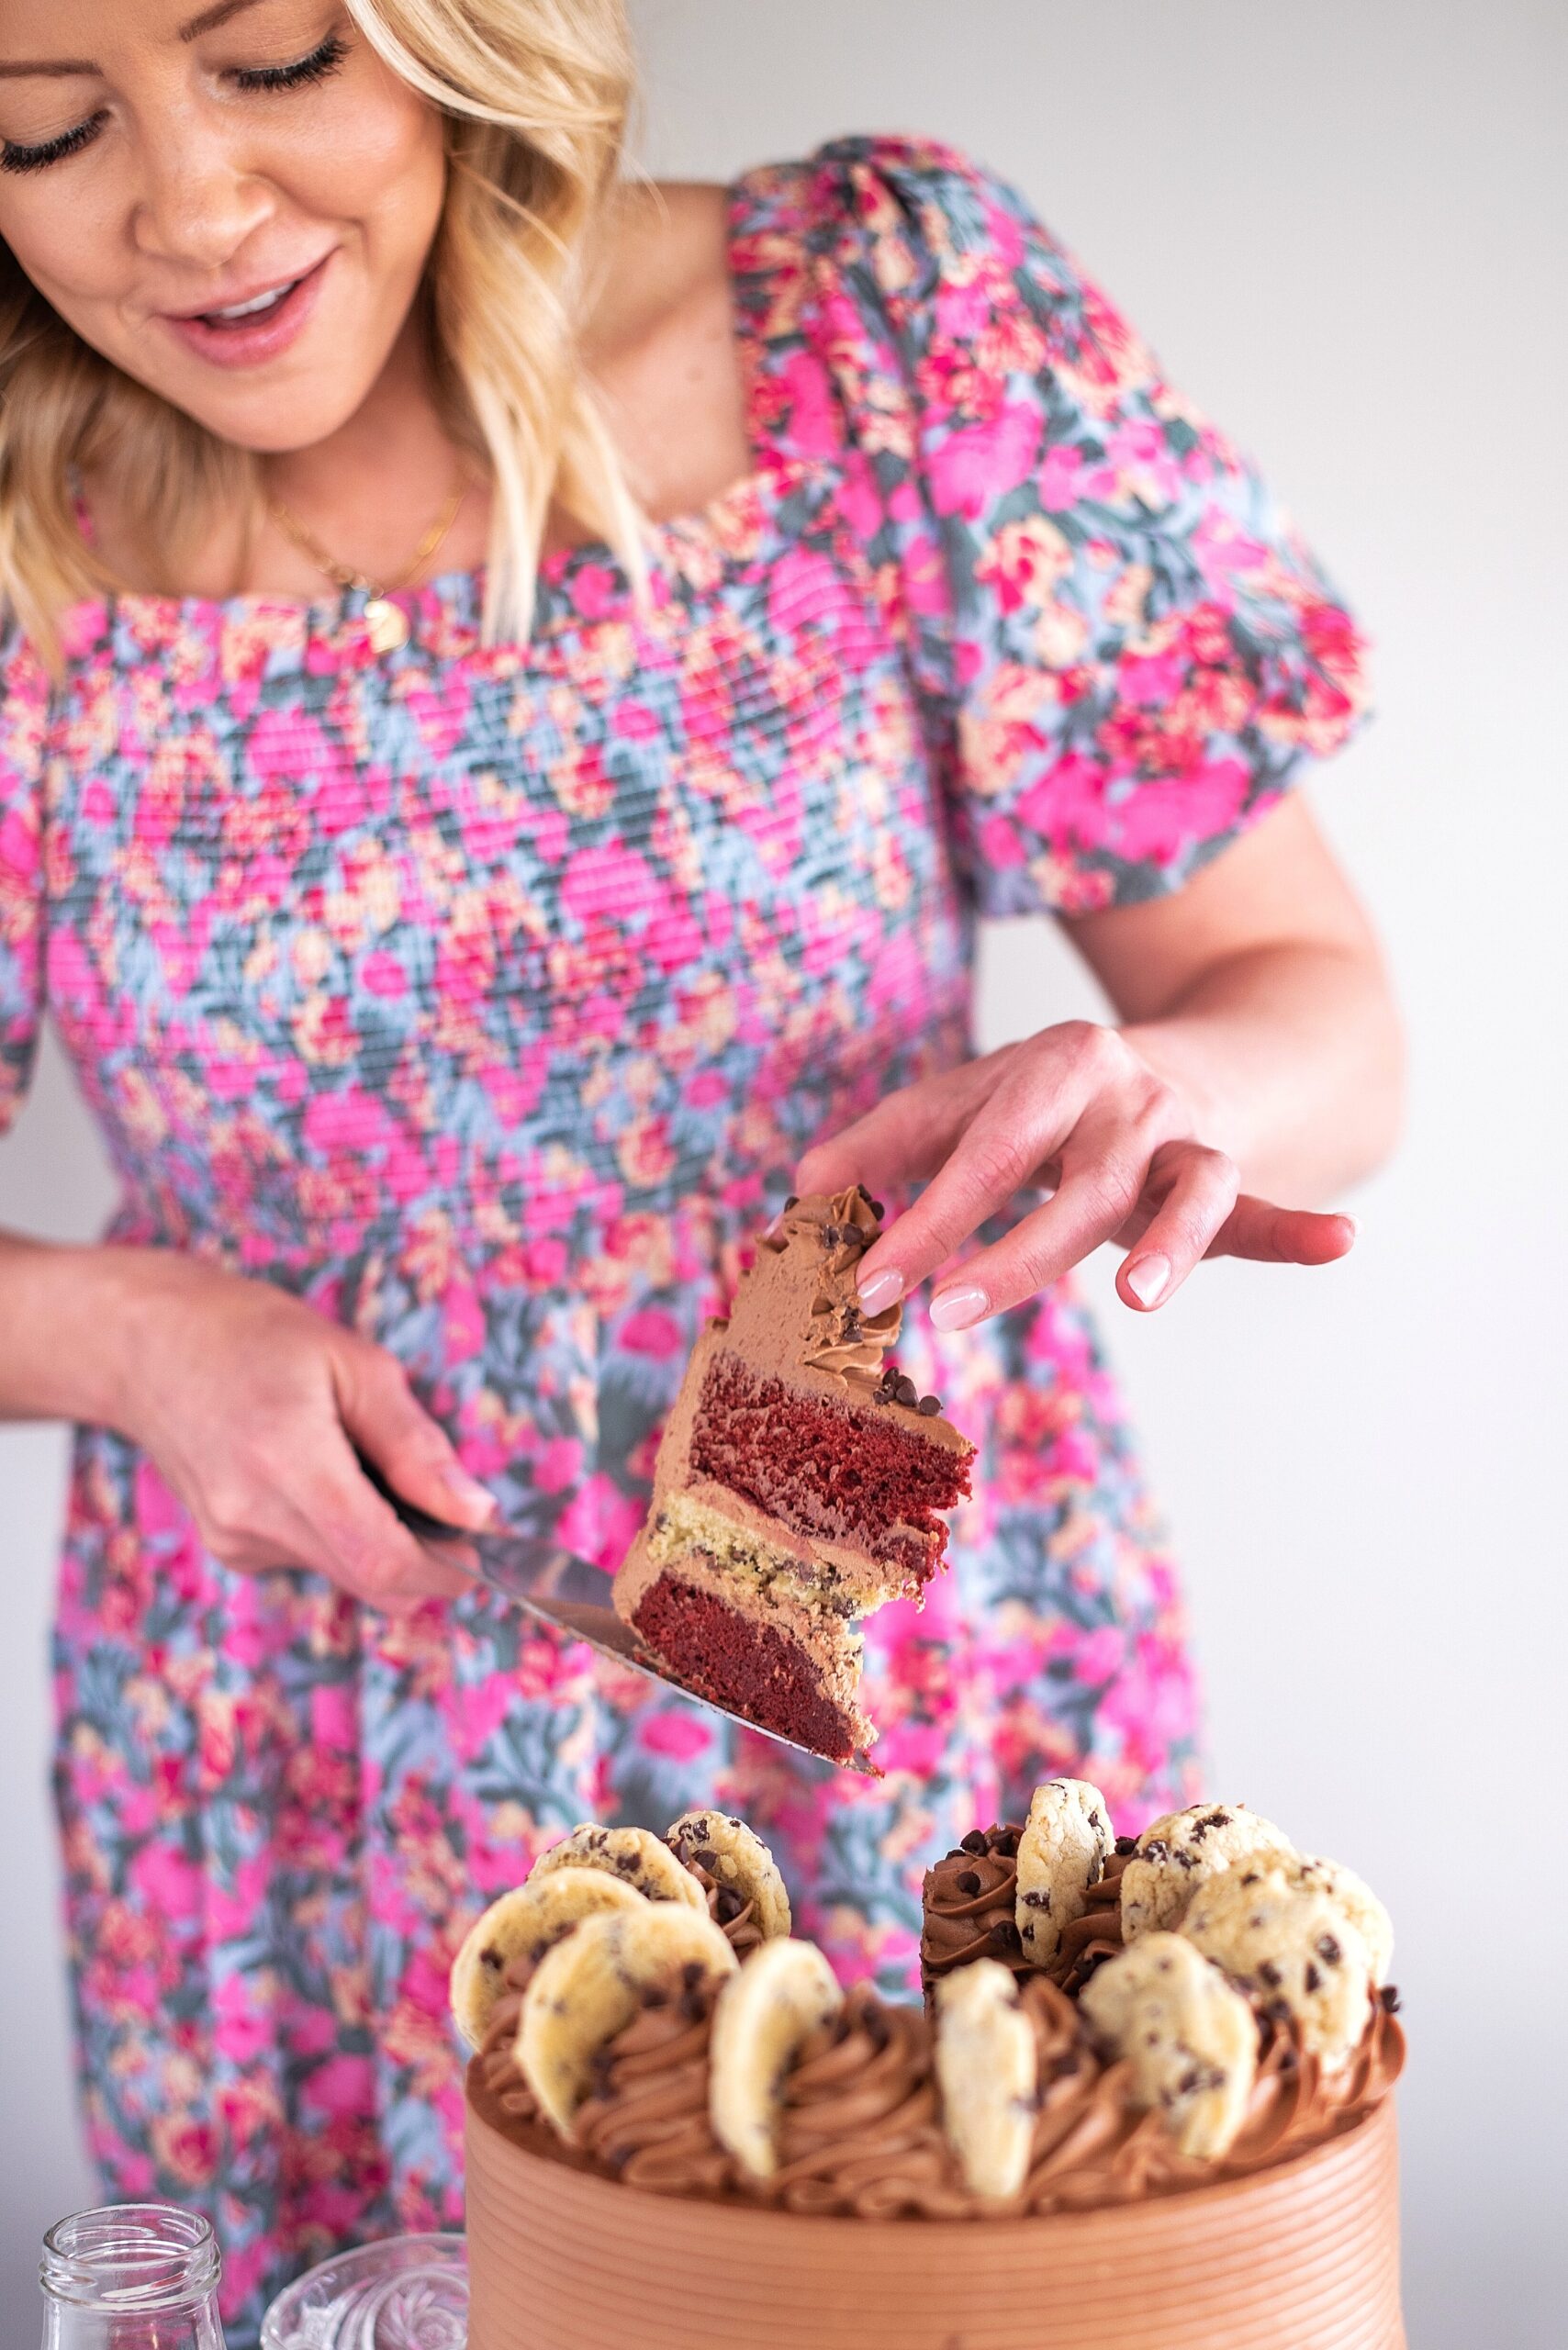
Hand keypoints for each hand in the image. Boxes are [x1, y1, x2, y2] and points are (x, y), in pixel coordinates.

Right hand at [100, 1250, 491, 1607]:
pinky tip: (323, 1476)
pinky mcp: (229, 1548)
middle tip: (448, 1507)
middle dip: (425, 1559)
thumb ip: (417, 1446)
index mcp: (287, 1459)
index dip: (446, 1569)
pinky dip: (341, 1533)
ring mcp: (234, 1539)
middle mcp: (252, 1514)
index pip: (382, 1559)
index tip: (484, 1549)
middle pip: (369, 1579)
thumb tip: (476, 1512)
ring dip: (381, 1540)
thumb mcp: (355, 1365)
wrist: (149, 1347)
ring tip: (367, 1466)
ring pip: (344, 1572)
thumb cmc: (256, 1337)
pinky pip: (312, 1559)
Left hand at [796, 1022, 1355, 1329]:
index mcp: (1049, 1068)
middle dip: (1009, 1250)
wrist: (1181, 1053)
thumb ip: (890, 1142)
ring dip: (1165, 1244)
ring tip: (1139, 1296)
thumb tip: (801, 1191)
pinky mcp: (1234, 1178)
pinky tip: (1340, 1242)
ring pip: (1181, 1193)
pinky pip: (1268, 1209)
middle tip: (944, 1311)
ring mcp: (1187, 1137)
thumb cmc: (1050, 1098)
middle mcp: (1125, 1096)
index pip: (980, 1149)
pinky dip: (1303, 1228)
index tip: (868, 1282)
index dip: (923, 1217)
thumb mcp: (971, 1099)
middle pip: (1073, 1183)